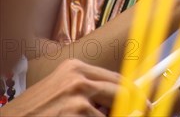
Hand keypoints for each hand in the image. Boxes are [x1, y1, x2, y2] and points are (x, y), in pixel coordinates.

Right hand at [2, 59, 148, 115]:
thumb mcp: (61, 92)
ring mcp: (78, 95)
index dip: (133, 92)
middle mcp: (78, 77)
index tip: (144, 102)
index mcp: (75, 68)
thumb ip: (89, 91)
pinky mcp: (77, 112)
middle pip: (123, 90)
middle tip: (142, 113)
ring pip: (112, 111)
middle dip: (134, 106)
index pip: (117, 78)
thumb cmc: (35, 112)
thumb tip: (125, 100)